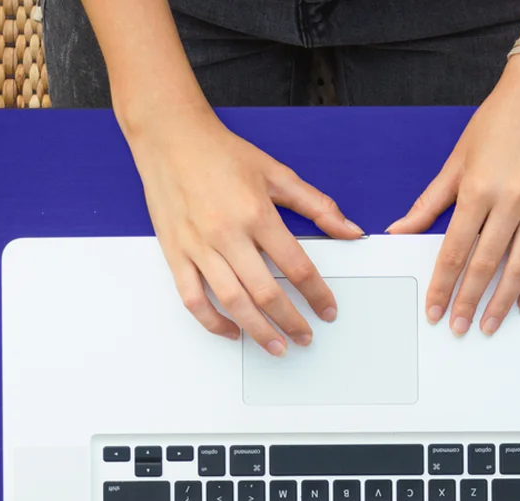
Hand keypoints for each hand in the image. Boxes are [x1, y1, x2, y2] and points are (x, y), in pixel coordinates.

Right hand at [126, 106, 364, 354]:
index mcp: (257, 213)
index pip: (297, 266)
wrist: (170, 137)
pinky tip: (231, 331)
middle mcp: (227, 234)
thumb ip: (317, 204)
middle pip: (266, 292)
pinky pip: (193, 299)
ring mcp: (199, 247)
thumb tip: (350, 229)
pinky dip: (212, 322)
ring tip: (277, 346)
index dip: (317, 294)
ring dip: (258, 331)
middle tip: (306, 337)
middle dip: (291, 321)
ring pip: (232, 302)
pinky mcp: (175, 254)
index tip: (328, 310)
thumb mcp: (276, 173)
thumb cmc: (220, 152)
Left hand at [387, 57, 519, 335]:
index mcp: (478, 189)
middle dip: (468, 302)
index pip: (454, 251)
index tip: (435, 309)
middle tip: (458, 326)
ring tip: (489, 323)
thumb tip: (400, 231)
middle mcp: (512, 200)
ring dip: (503, 302)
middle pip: (485, 265)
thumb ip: (429, 203)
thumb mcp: (456, 159)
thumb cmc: (499, 119)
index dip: (442, 286)